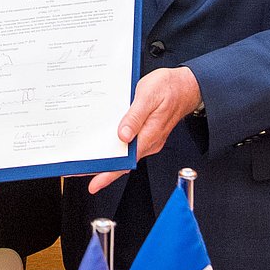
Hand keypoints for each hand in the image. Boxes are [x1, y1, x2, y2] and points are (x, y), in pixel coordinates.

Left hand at [87, 67, 202, 191]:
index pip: (126, 161)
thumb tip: (123, 135)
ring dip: (110, 158)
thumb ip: (135, 116)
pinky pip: (131, 145)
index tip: (95, 183)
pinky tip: (107, 144)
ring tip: (89, 160)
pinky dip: (118, 147)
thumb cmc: (168, 88)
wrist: (187, 85)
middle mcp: (150, 141)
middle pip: (124, 161)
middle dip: (103, 168)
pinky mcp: (148, 133)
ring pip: (127, 154)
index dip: (109, 174)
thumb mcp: (148, 96)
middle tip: (82, 171)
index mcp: (149, 134)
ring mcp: (150, 138)